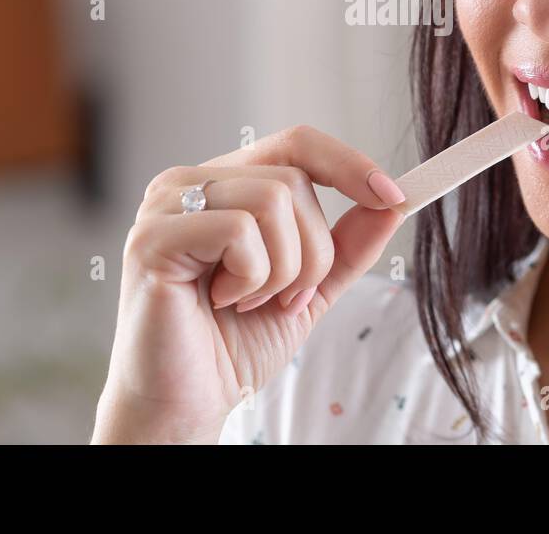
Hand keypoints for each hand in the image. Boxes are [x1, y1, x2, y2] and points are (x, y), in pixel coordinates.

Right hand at [91, 125, 406, 442]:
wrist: (186, 404)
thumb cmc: (233, 344)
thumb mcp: (309, 287)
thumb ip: (347, 244)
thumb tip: (394, 201)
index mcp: (224, 184)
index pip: (297, 143)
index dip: (350, 164)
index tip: (395, 196)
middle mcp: (189, 182)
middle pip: (294, 179)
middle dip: (313, 251)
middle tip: (286, 298)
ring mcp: (165, 204)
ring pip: (274, 199)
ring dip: (284, 269)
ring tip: (250, 302)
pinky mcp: (152, 237)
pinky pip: (239, 230)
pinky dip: (251, 277)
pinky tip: (222, 301)